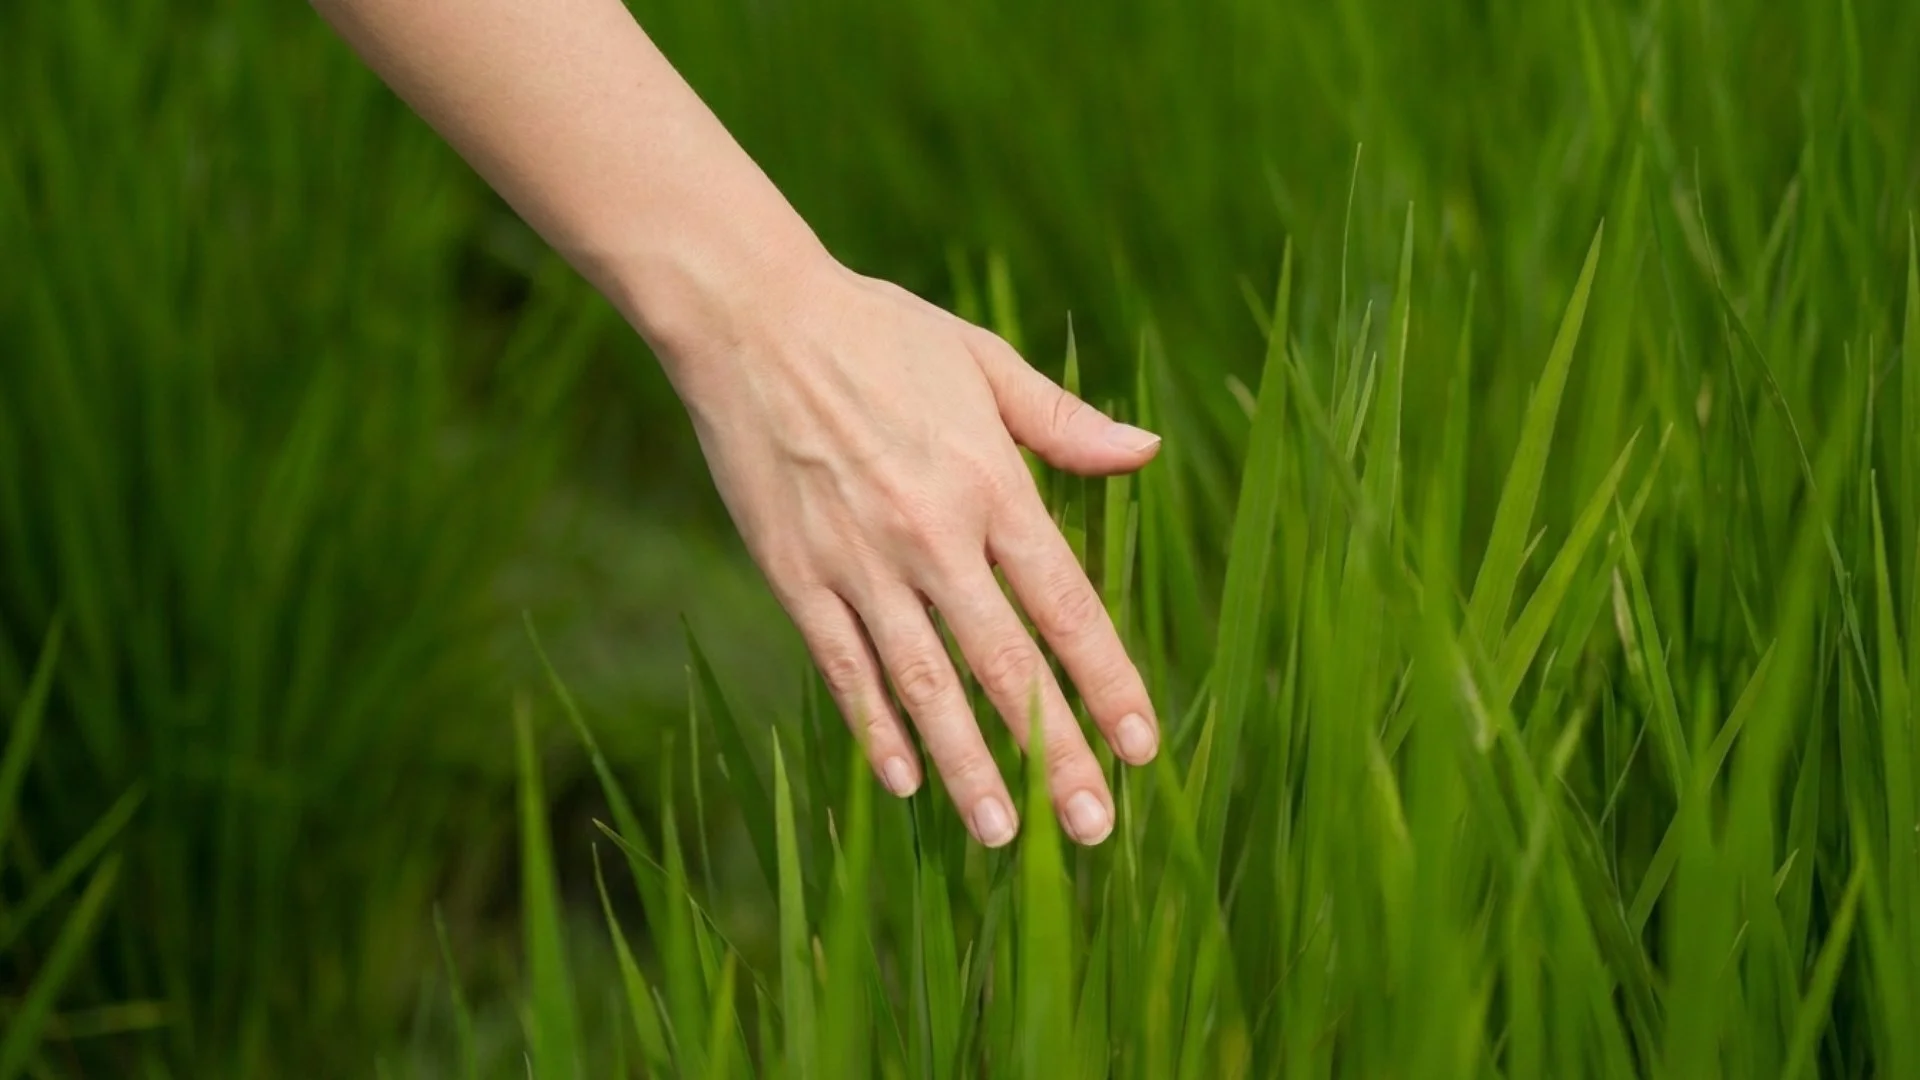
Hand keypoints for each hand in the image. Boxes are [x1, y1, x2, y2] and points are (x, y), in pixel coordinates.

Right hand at [662, 259, 1161, 847]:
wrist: (750, 320)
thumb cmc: (877, 333)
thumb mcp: (983, 361)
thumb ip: (1063, 422)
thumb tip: (1145, 453)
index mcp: (991, 483)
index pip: (1065, 604)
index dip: (1106, 682)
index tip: (1140, 747)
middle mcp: (932, 535)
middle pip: (1006, 664)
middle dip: (1054, 752)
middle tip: (1091, 828)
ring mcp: (859, 562)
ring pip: (925, 685)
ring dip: (969, 765)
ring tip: (1003, 834)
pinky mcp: (796, 576)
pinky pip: (845, 668)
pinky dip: (876, 727)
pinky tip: (905, 782)